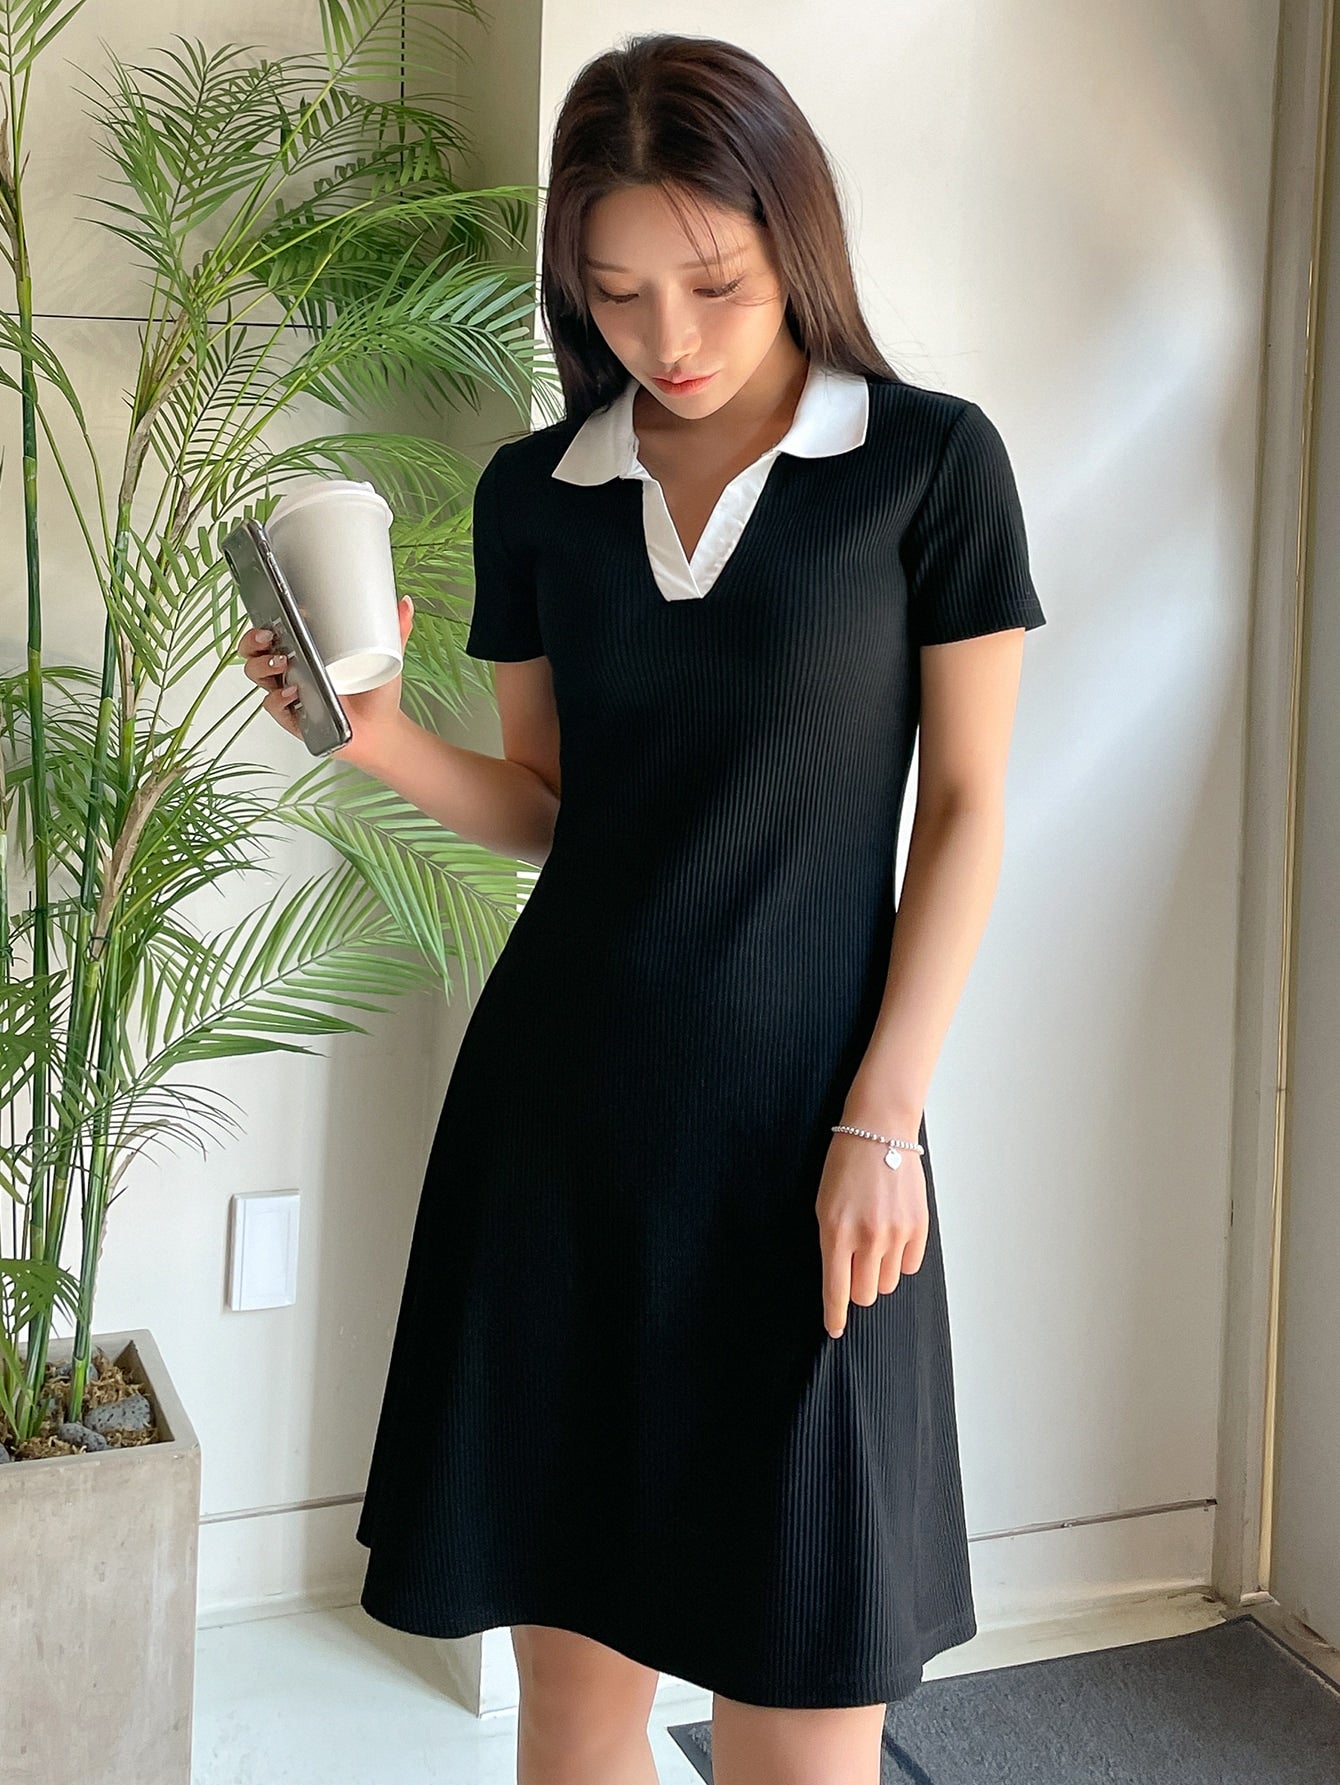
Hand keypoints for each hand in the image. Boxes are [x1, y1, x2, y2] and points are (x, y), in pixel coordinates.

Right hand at [235, 595, 414, 758]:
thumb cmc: (376, 693)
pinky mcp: (292, 715)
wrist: (381, 730)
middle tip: (268, 636)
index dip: (265, 618)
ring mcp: (289, 691)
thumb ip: (396, 630)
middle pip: (255, 650)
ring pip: (257, 674)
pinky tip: (293, 692)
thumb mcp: (386, 656)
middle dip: (253, 640)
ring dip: (262, 666)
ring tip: (281, 663)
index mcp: (307, 648)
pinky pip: (272, 705)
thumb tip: (406, 603)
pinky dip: (278, 698)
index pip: (274, 628)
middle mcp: (292, 668)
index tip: (272, 607)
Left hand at [815, 1130, 928, 1338]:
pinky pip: (910, 1266)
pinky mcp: (919, 1227)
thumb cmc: (845, 1166)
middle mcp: (868, 1238)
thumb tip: (840, 1282)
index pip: (836, 1290)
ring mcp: (896, 1233)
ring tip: (873, 1246)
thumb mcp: (824, 1206)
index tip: (834, 1328)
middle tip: (854, 1270)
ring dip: (878, 1274)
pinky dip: (899, 1260)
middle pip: (865, 1294)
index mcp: (837, 1233)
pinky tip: (891, 1238)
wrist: (879, 1132)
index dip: (835, 1316)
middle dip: (857, 1289)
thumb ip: (832, 1245)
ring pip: (888, 1283)